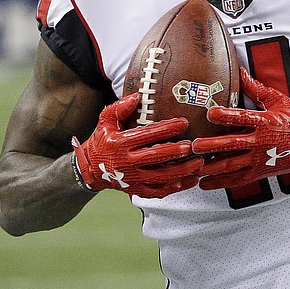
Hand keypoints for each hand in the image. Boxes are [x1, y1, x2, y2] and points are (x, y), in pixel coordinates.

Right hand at [71, 93, 202, 197]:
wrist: (91, 169)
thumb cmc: (103, 141)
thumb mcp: (105, 121)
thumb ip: (119, 108)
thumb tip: (137, 97)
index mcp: (121, 143)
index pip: (147, 135)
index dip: (167, 128)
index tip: (183, 123)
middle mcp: (127, 162)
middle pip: (156, 157)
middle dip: (176, 152)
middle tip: (192, 146)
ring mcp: (134, 179)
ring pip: (161, 177)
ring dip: (182, 171)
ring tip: (198, 163)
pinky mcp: (138, 191)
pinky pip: (160, 191)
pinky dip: (176, 187)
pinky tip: (191, 180)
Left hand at [193, 68, 289, 189]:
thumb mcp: (278, 101)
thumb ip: (256, 89)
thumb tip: (240, 72)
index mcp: (265, 122)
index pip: (243, 118)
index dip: (226, 115)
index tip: (210, 113)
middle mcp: (261, 141)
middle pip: (233, 144)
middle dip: (212, 145)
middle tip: (195, 146)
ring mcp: (260, 159)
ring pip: (233, 164)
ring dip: (213, 166)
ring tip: (195, 167)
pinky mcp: (260, 172)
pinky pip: (238, 179)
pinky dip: (221, 182)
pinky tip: (205, 183)